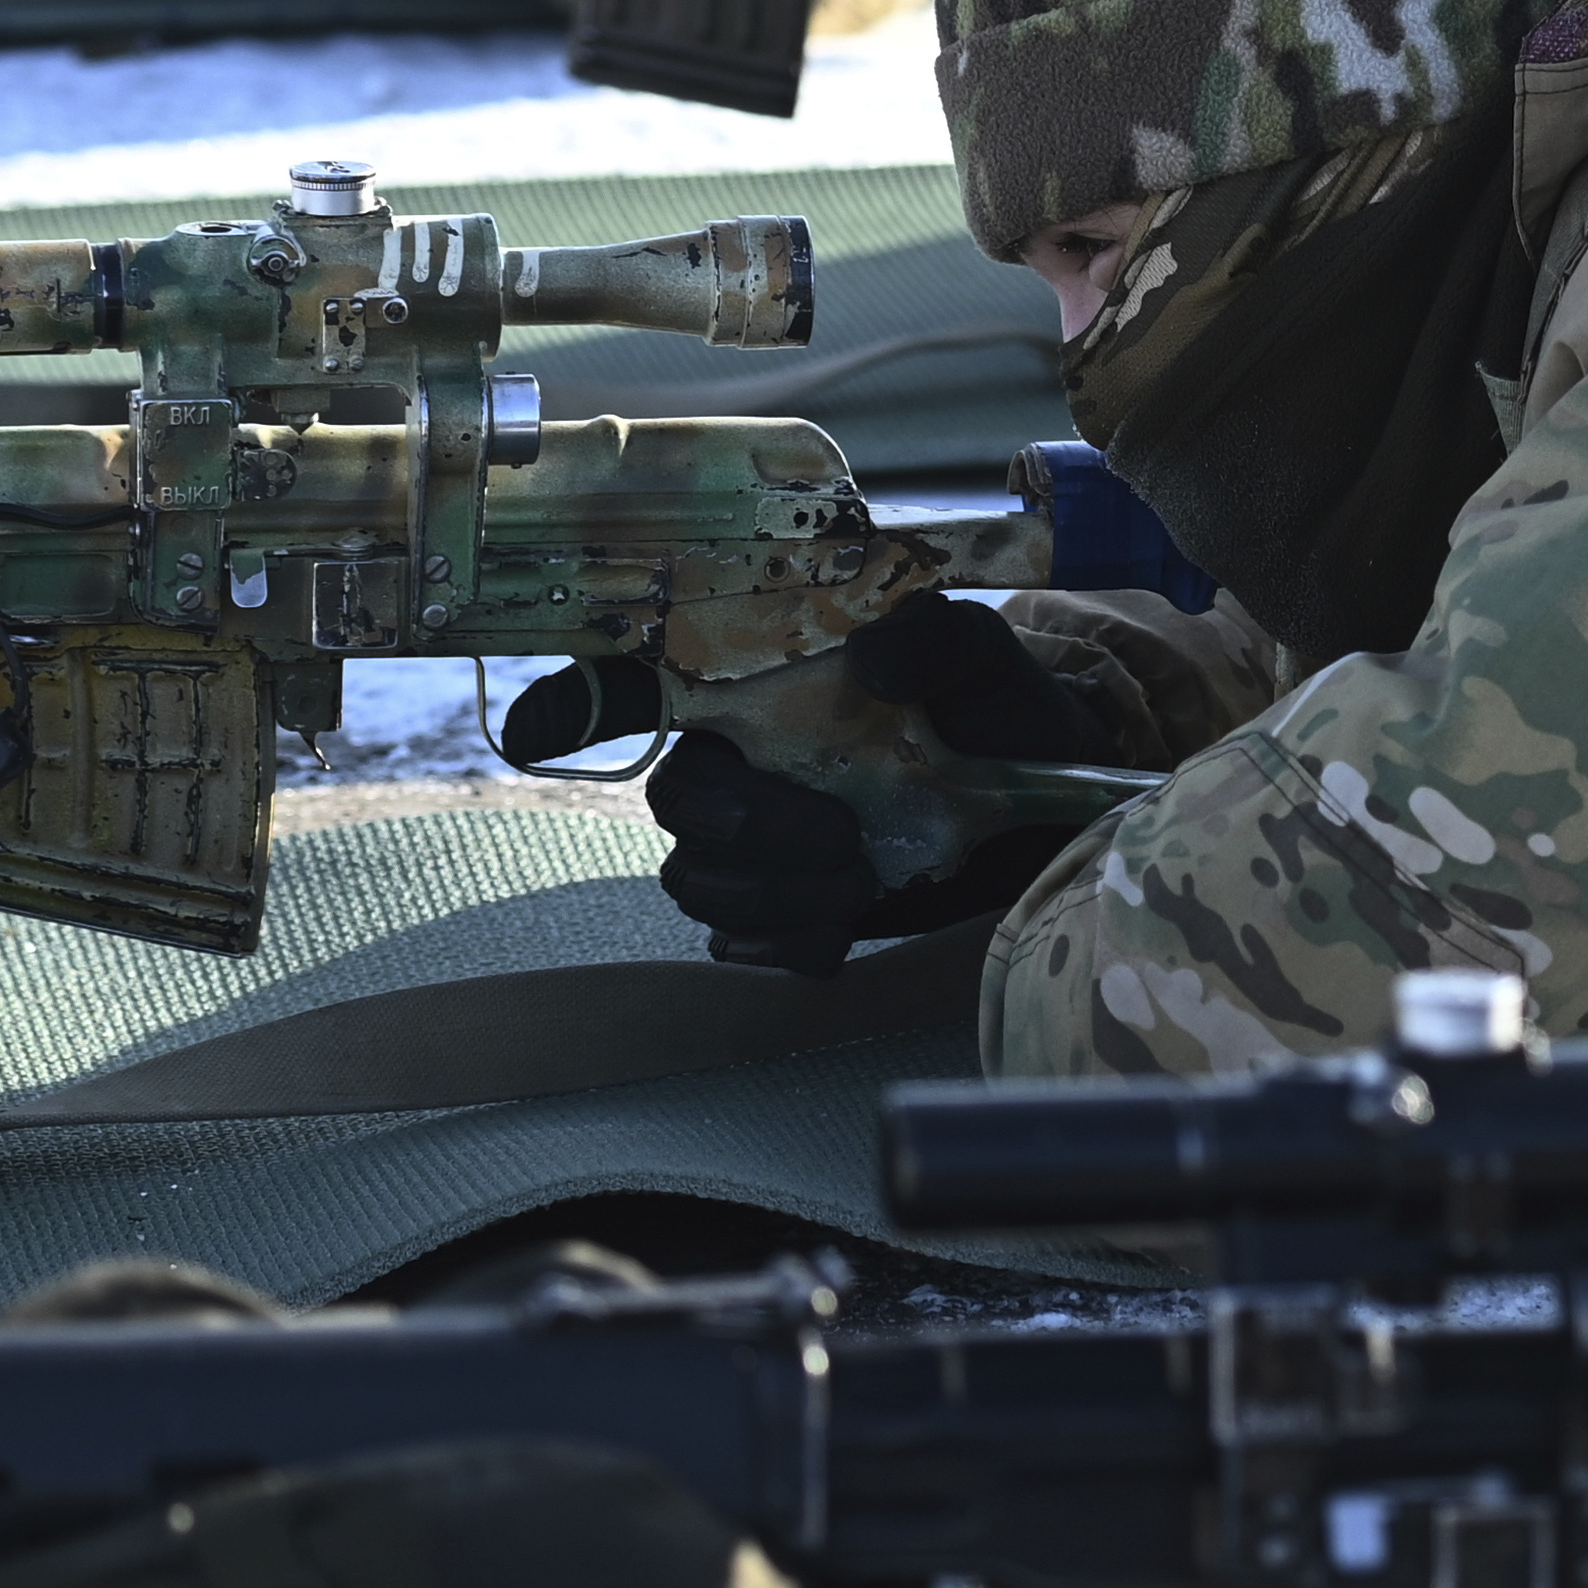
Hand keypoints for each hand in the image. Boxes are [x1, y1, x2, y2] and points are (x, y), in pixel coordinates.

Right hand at [518, 598, 1112, 974]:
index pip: (642, 679)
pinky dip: (792, 944)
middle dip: (746, 829)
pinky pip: (742, 945)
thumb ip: (937, 642)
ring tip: (862, 877)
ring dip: (779, 892)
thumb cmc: (1003, 717)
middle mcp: (744, 756)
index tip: (535, 737)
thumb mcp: (986, 660)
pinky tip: (846, 930)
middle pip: (675, 800)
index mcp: (766, 680)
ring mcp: (759, 841)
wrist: (1052, 814)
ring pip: (700, 880)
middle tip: (839, 835)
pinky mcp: (787, 909)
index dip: (571, 701)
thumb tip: (873, 659)